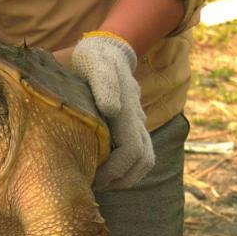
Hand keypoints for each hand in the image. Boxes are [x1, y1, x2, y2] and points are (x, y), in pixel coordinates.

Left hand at [71, 31, 154, 190]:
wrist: (107, 49)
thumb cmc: (93, 58)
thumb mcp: (94, 63)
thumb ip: (104, 83)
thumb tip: (112, 110)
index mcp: (126, 109)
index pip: (131, 150)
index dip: (114, 170)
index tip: (92, 177)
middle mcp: (136, 118)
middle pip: (141, 161)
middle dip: (118, 178)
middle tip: (92, 186)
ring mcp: (137, 123)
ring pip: (145, 160)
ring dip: (125, 178)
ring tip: (100, 184)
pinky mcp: (133, 127)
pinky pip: (140, 155)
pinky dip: (126, 170)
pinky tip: (105, 174)